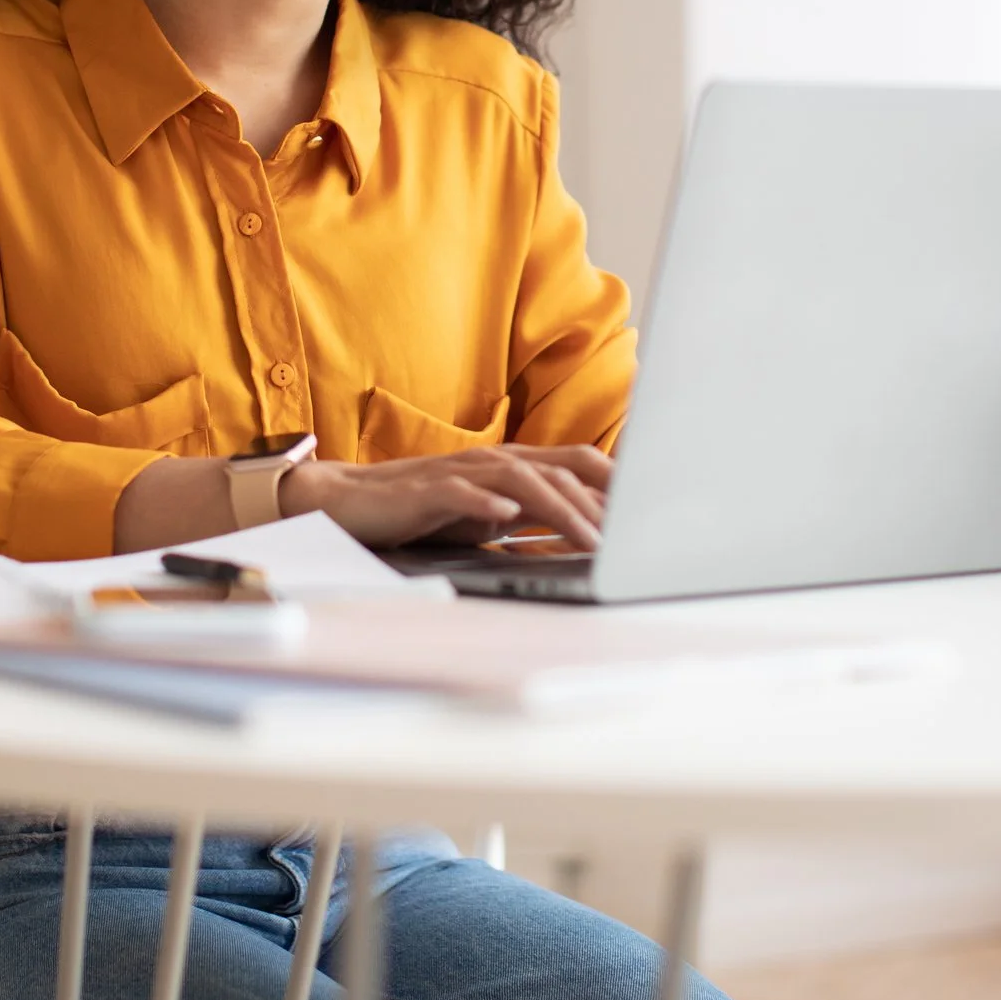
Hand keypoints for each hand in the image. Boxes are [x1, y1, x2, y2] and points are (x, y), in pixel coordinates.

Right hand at [280, 444, 610, 551]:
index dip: (614, 483)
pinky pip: (462, 492)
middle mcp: (491, 460)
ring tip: (586, 538)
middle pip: (558, 472)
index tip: (651, 509)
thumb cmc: (422, 510)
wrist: (350, 500)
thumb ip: (528, 517)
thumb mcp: (486, 515)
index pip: (575, 463)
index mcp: (510, 464)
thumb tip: (580, 535)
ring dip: (558, 509)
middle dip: (598, 505)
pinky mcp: (426, 489)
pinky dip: (487, 503)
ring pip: (521, 480)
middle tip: (630, 539)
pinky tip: (507, 516)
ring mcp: (460, 471)